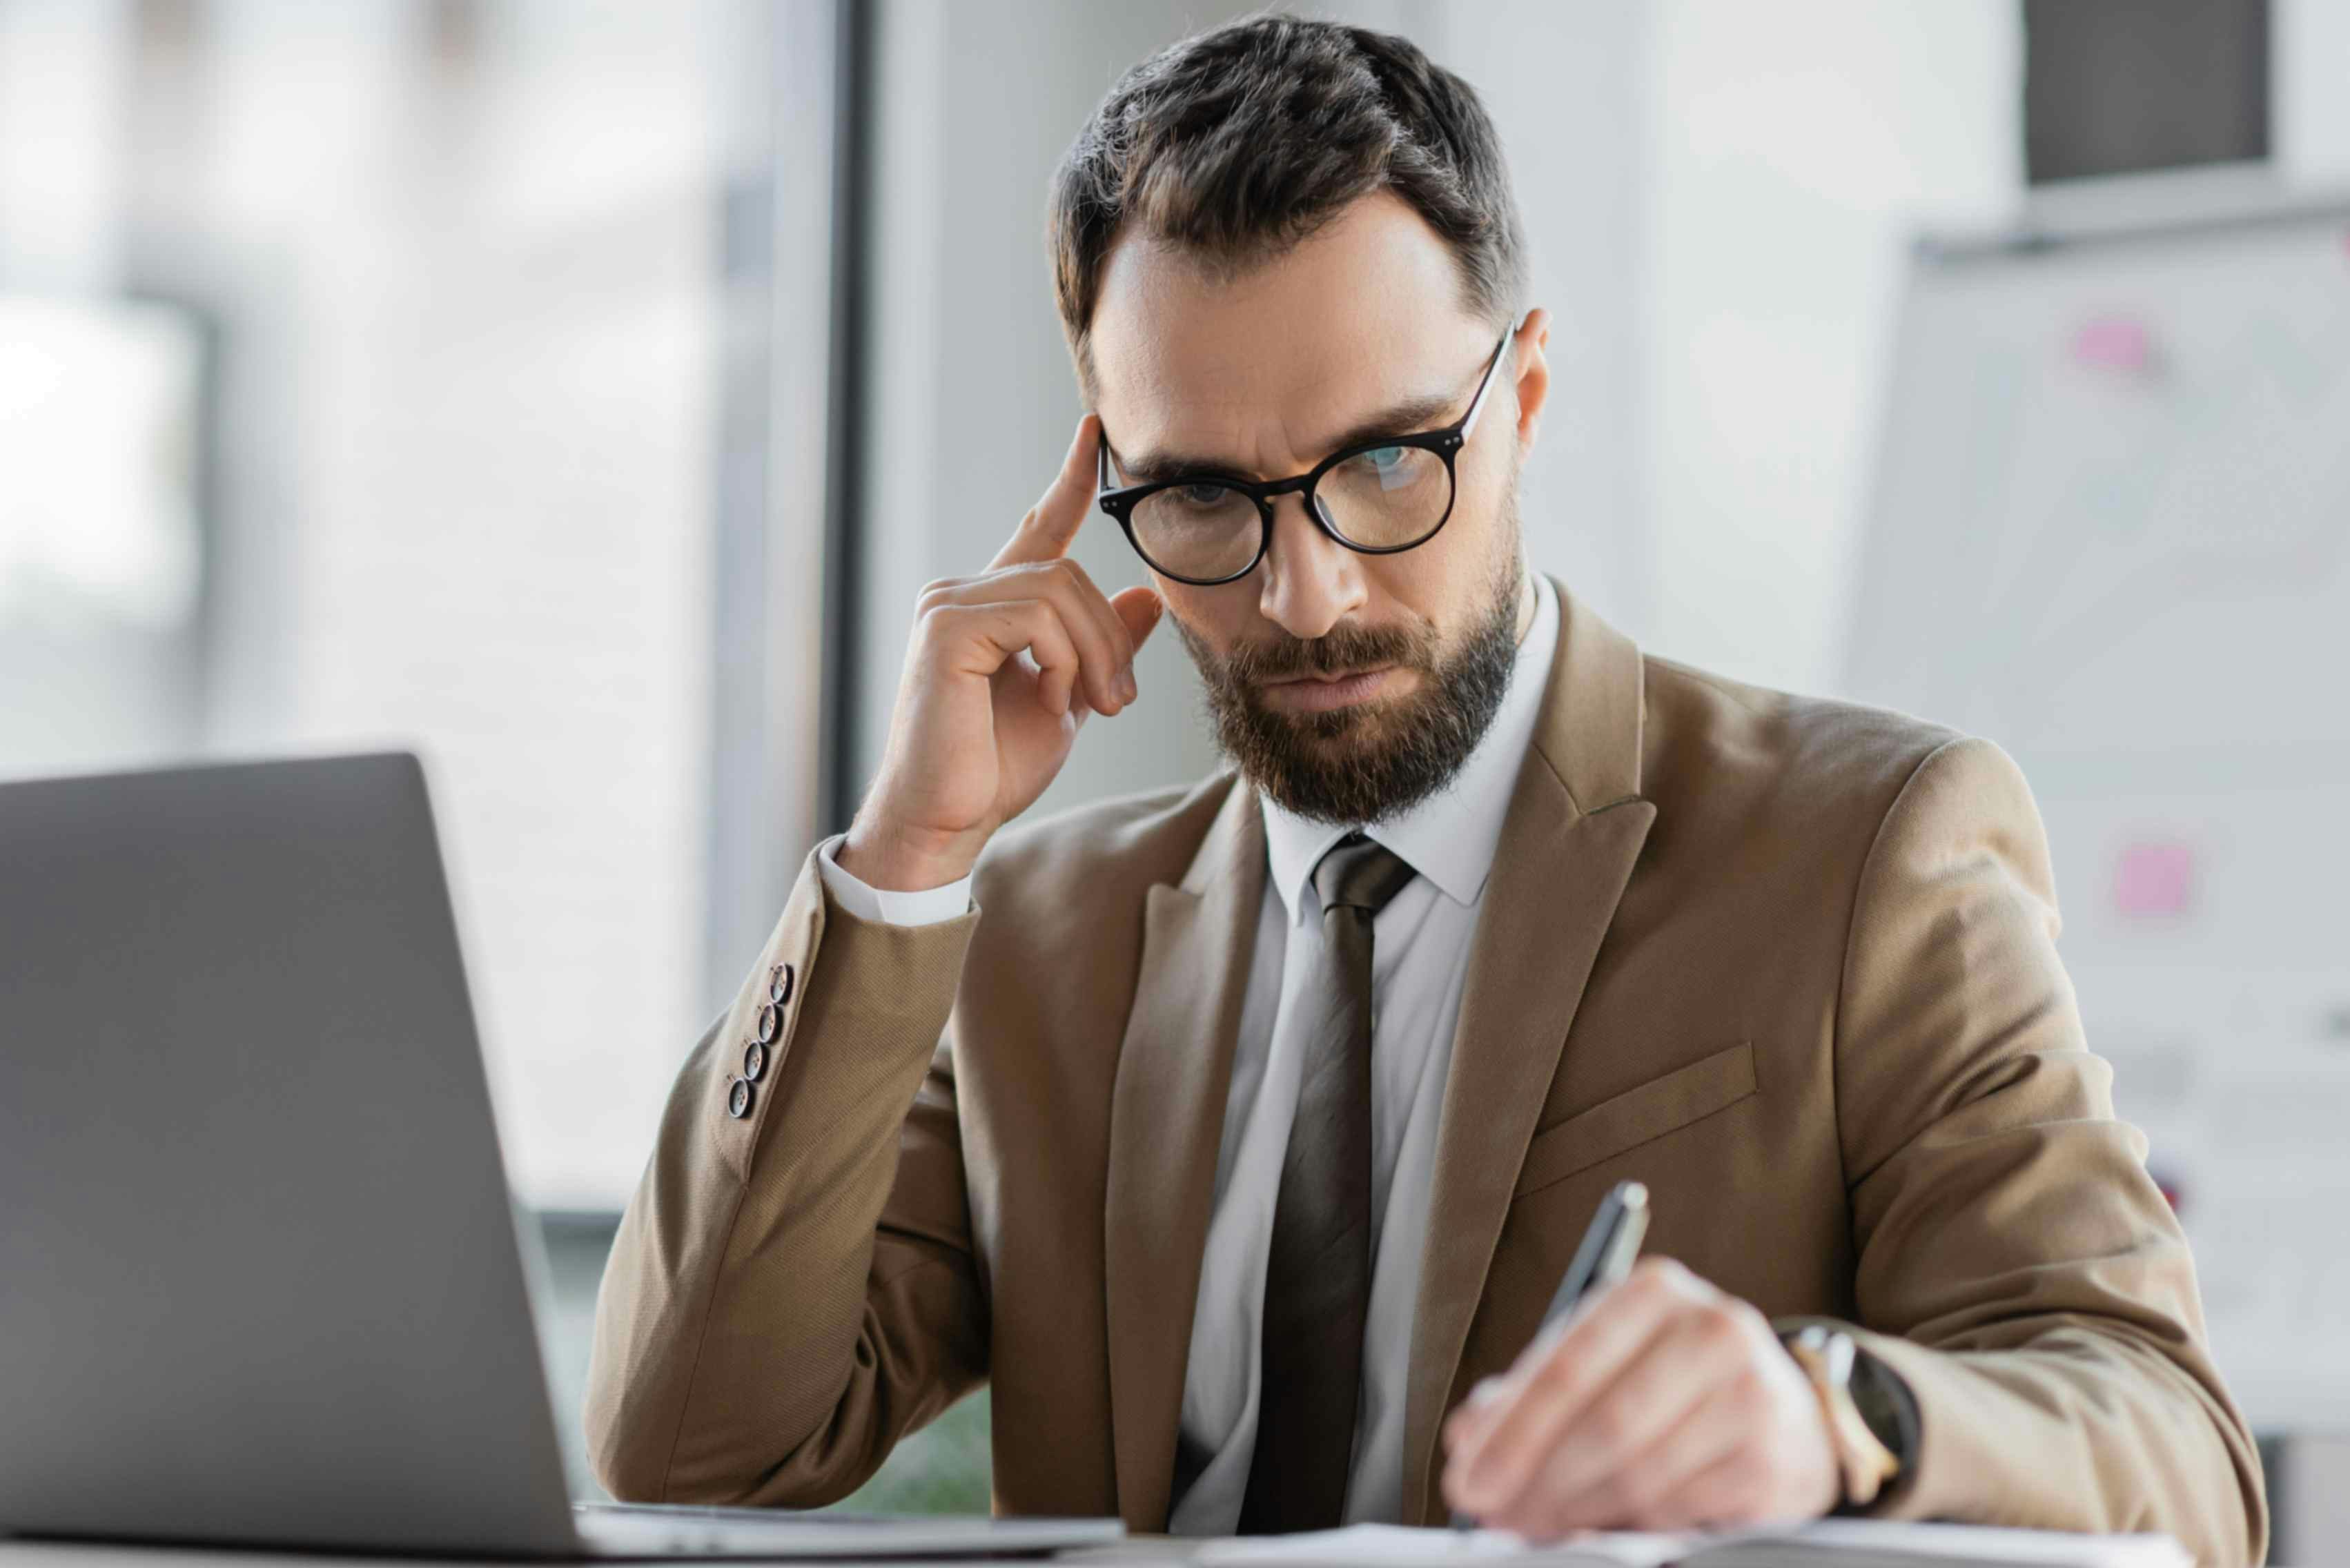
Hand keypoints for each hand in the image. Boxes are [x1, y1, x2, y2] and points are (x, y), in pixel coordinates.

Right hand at [840, 414, 1162, 892]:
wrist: (947, 820)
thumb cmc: (994, 767)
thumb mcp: (1070, 696)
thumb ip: (1101, 645)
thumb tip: (1148, 597)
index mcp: (990, 605)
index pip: (1037, 528)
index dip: (1068, 481)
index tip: (1093, 432)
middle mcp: (962, 592)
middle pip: (1069, 574)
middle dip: (1110, 636)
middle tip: (1121, 699)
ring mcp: (948, 605)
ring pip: (1059, 591)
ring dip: (1094, 653)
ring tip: (1095, 706)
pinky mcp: (946, 629)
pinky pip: (1037, 617)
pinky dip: (1063, 663)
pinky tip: (1051, 702)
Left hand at [1440, 1258, 1837, 1537]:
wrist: (1785, 1416)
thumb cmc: (1669, 1386)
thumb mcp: (1603, 1364)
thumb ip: (1531, 1394)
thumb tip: (1467, 1440)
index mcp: (1653, 1291)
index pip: (1567, 1365)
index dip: (1509, 1432)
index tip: (1468, 1478)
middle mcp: (1710, 1329)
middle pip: (1602, 1422)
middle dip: (1535, 1479)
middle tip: (1494, 1517)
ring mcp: (1749, 1393)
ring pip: (1638, 1471)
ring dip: (1574, 1511)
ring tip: (1534, 1528)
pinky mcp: (1770, 1457)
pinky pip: (1678, 1506)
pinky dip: (1630, 1527)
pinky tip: (1600, 1530)